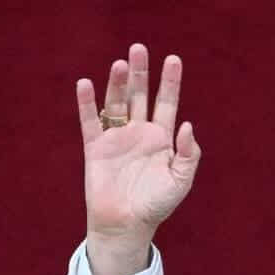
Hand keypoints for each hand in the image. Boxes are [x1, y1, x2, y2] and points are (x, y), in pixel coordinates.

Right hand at [76, 43, 199, 274]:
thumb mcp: (180, 181)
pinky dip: (87, 104)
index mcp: (162, 138)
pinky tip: (86, 84)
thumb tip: (187, 125)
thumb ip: (187, 154)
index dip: (170, 82)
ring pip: (116, 103)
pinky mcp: (95, 148)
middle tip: (139, 48)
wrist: (126, 225)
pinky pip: (90, 121)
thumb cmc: (156, 205)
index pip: (167, 102)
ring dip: (117, 83)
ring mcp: (116, 138)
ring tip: (119, 64)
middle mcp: (139, 132)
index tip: (173, 59)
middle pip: (139, 95)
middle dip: (140, 73)